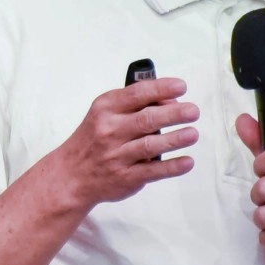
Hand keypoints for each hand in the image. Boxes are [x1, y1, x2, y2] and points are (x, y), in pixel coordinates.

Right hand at [43, 77, 197, 212]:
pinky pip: (152, 171)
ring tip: (192, 134)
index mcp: (106, 109)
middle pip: (146, 119)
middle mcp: (110, 130)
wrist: (71, 174)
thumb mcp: (105, 114)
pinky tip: (187, 161)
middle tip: (193, 111)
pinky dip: (171, 167)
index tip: (181, 87)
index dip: (161, 89)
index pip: (137, 94)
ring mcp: (117, 155)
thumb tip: (171, 102)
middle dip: (173, 114)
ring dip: (175, 139)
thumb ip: (134, 106)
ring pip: (150, 145)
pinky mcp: (125, 177)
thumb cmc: (94, 139)